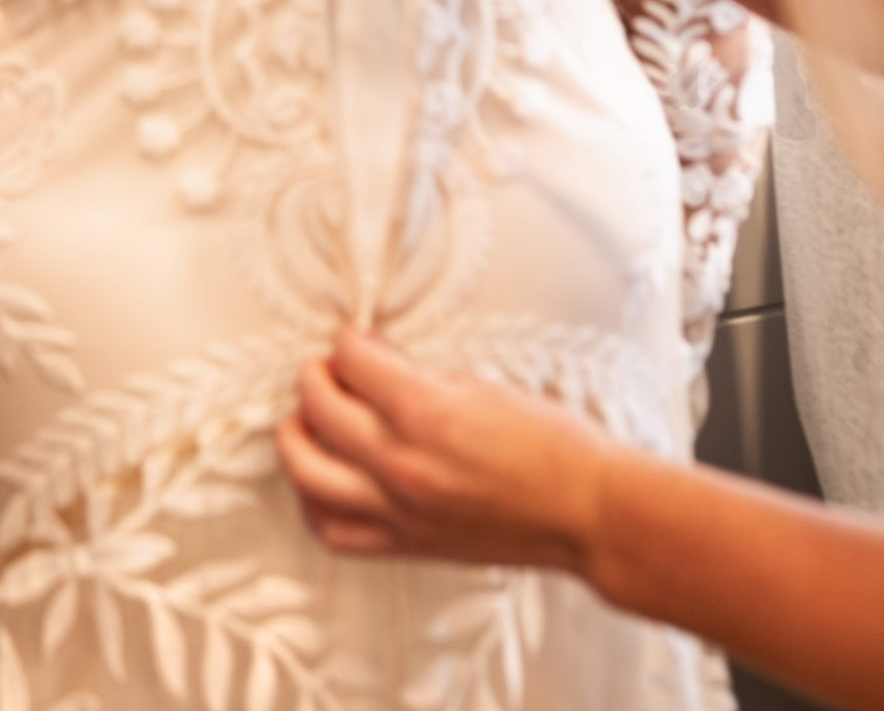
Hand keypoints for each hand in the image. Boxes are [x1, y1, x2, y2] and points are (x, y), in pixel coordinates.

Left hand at [278, 329, 605, 576]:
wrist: (586, 512)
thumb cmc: (551, 443)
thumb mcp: (480, 385)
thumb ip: (419, 376)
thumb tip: (374, 365)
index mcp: (424, 411)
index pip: (350, 359)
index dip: (348, 340)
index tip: (355, 338)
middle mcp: (401, 462)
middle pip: (318, 408)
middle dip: (316, 377)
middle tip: (329, 369)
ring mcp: (399, 509)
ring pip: (307, 473)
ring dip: (297, 437)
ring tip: (307, 420)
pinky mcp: (407, 545)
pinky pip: (333, 529)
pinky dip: (314, 501)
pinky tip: (322, 478)